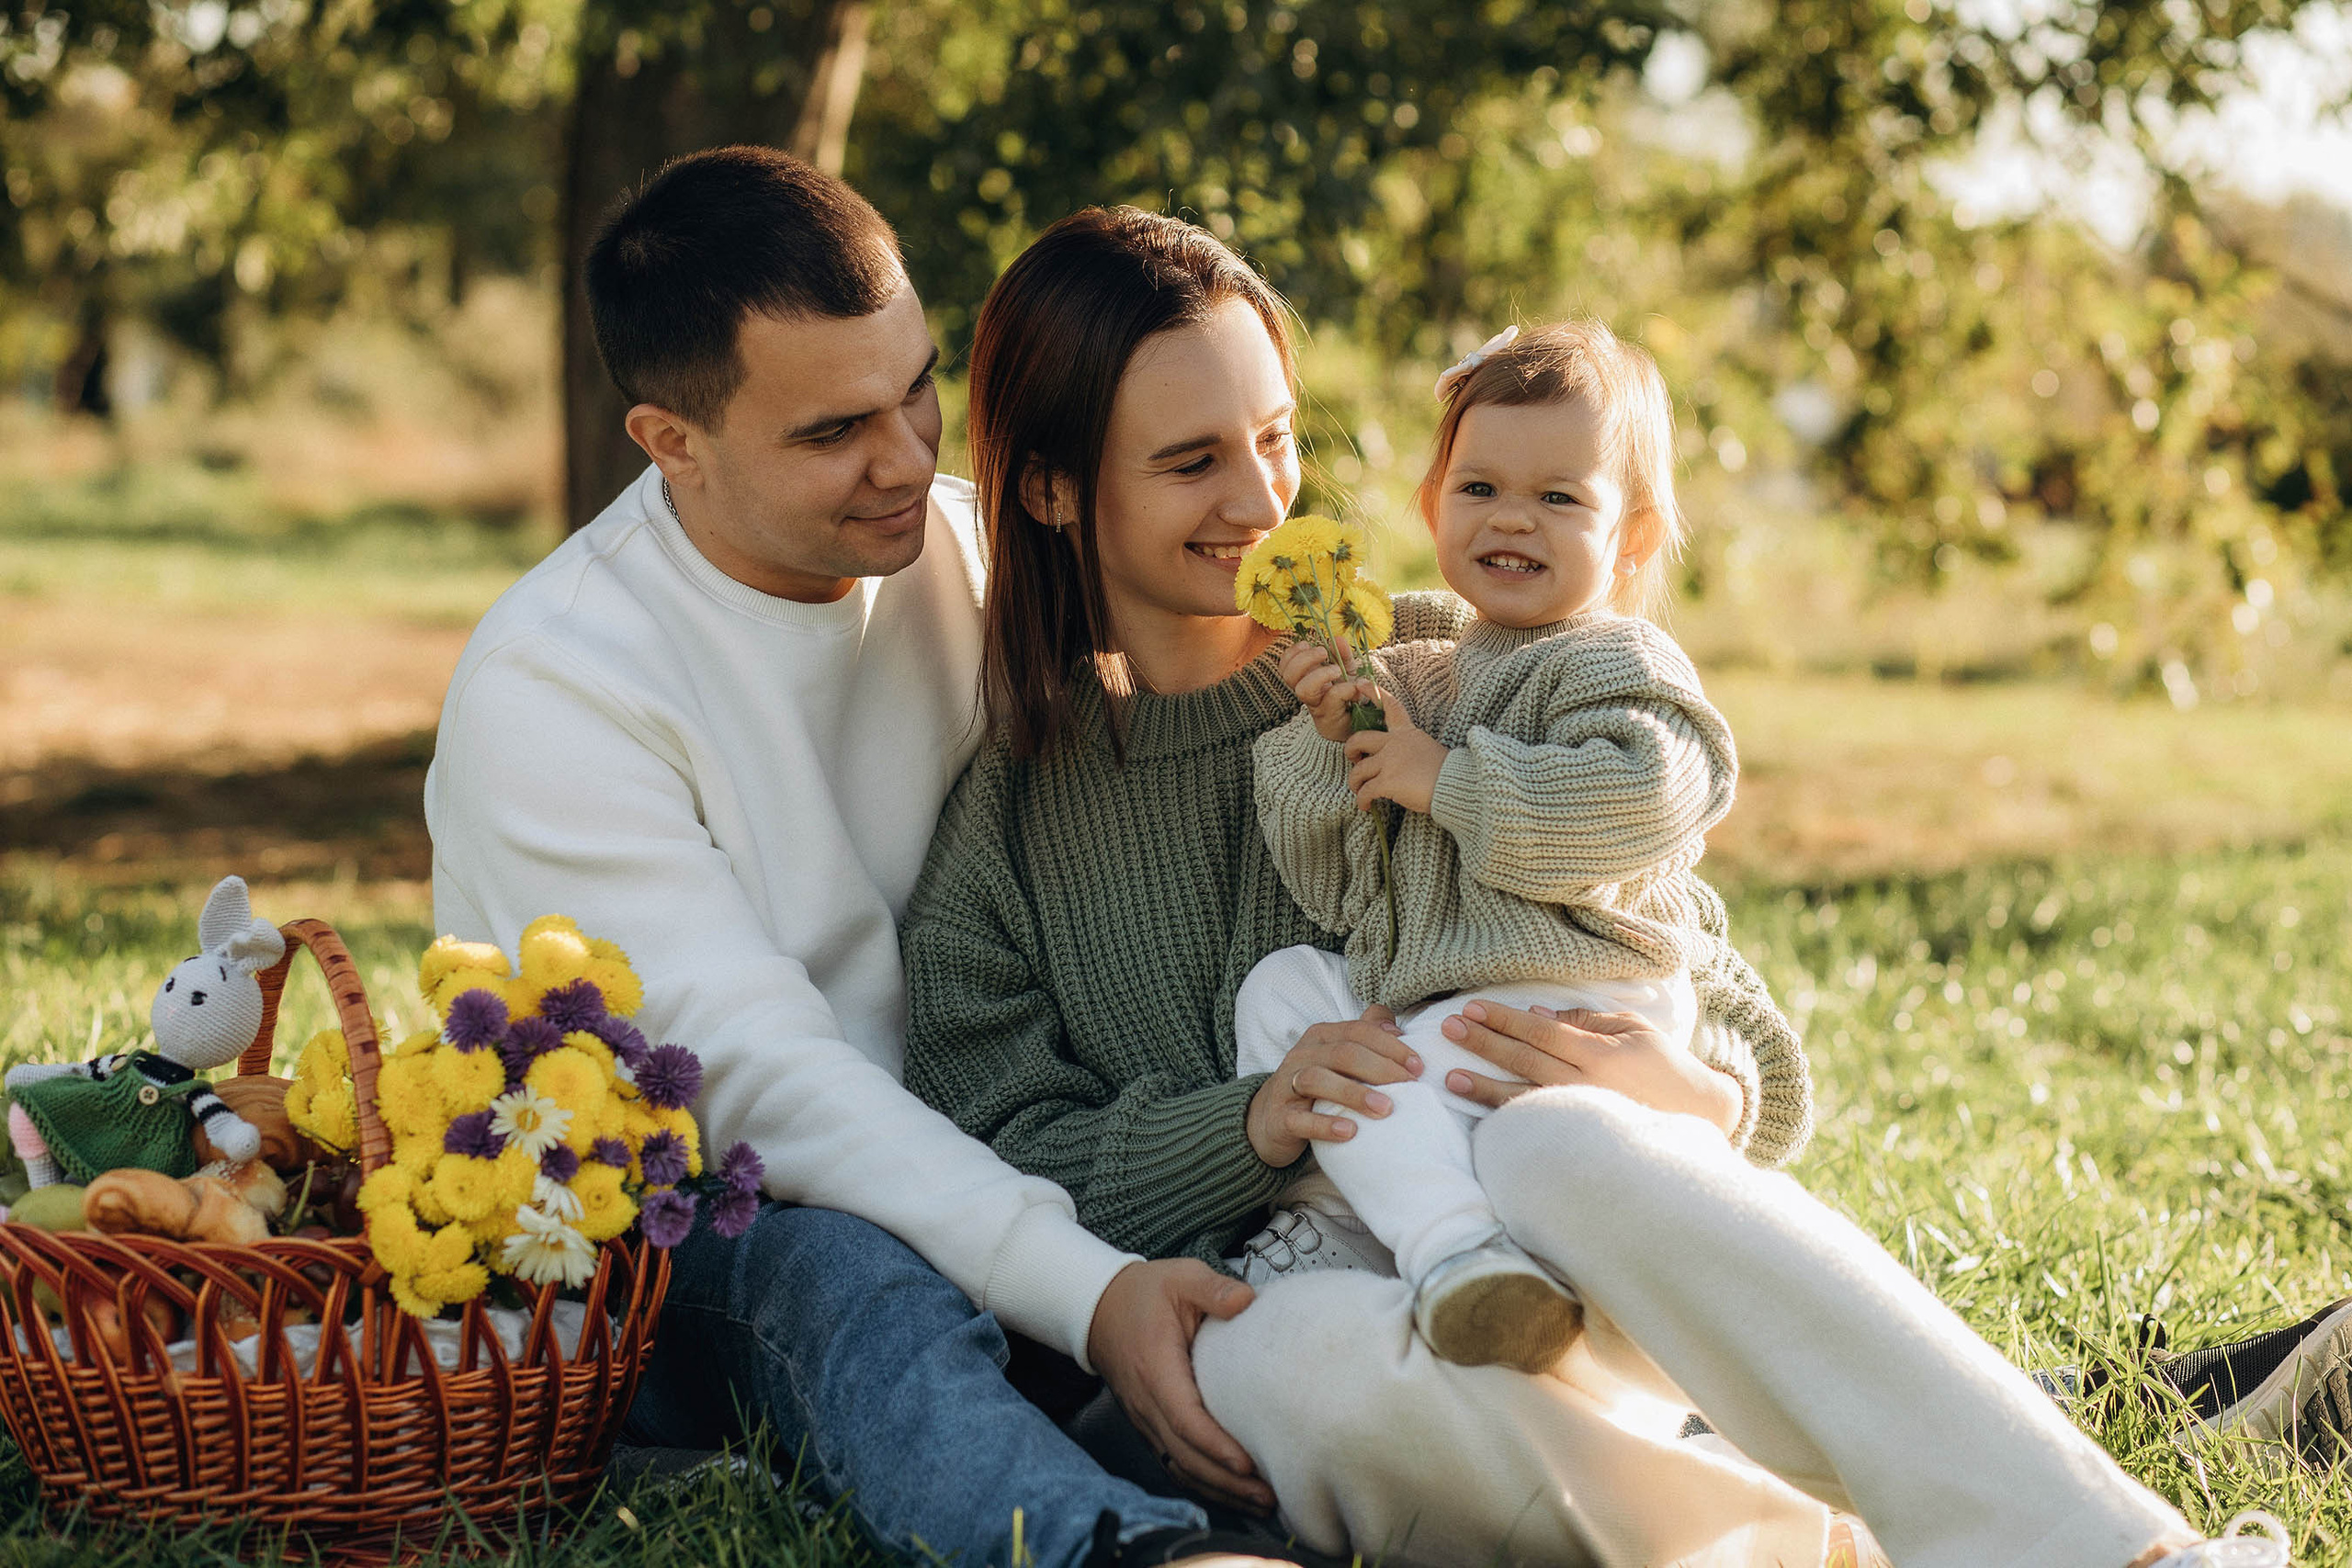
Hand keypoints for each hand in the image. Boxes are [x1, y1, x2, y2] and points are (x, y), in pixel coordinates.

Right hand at [1088, 1258, 1273, 1512]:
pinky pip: (1175, 1464)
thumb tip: (1246, 1301)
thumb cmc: (1144, 1294)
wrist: (1100, 1308)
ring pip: (1180, 1467)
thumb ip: (1213, 1289)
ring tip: (1261, 1503)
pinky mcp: (1150, 1426)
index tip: (1247, 1463)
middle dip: (1227, 1482)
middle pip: (1185, 1456)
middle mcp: (1146, 1403)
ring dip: (1219, 1490)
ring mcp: (1145, 1419)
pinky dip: (1203, 1484)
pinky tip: (1232, 1493)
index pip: (1184, 1418)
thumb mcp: (1180, 1277)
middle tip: (1270, 1496)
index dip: (1215, 1445)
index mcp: (1155, 1368)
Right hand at [1246, 1005, 1418, 1166]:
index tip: (1418, 1066)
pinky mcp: (1280, 1117)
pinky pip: (1300, 1119)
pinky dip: (1325, 1125)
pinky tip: (1350, 1131)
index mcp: (1321, 1037)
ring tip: (1385, 1109)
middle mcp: (1302, 1055)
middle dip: (1381, 1068)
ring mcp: (1288, 1085)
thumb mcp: (1338, 1058)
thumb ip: (1365, 1037)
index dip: (1390, 1046)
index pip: (1358, 1031)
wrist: (1269, 1119)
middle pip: (1343, 1053)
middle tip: (1410, 1086)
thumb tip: (1395, 1025)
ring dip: (1355, 1094)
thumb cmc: (1316, 1087)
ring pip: (1319, 1080)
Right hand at [1278, 641, 1371, 744]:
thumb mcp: (1347, 669)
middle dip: (1304, 660)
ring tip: (1337, 670)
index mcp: (1306, 679)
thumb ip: (1342, 654)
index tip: (1305, 643)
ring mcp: (1317, 706)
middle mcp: (1307, 693)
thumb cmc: (1349, 695)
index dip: (1291, 654)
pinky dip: (1345, 688)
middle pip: (1289, 676)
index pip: (1285, 667)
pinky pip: (1332, 698)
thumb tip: (1337, 638)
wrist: (1361, 723)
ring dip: (1320, 675)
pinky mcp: (1330, 717)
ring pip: (1303, 690)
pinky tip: (1355, 687)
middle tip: (1323, 653)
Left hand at [1344, 690, 1448, 814]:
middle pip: (1359, 739)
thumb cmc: (1448, 772)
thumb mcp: (1428, 749)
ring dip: (1355, 783)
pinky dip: (1362, 801)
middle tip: (1354, 760)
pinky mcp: (1387, 782)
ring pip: (1358, 770)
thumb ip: (1409, 750)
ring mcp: (1389, 762)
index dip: (1373, 693)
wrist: (1456, 785)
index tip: (1359, 684)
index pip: (1390, 707)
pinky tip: (1367, 807)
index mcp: (1407, 733)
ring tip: (1359, 792)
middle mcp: (1395, 744)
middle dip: (1350, 750)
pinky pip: (1365, 791)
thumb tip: (1399, 763)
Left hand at [1439, 1000, 1741, 1135]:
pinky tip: (1481, 1115)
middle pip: (1525, 1061)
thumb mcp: (1633, 1029)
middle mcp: (1587, 1086)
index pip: (1540, 1033)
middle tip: (1448, 1029)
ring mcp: (1582, 1116)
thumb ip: (1585, 1020)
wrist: (1699, 1114)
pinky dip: (1507, 1121)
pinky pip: (1538, 1126)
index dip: (1504, 1020)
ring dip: (1484, 1087)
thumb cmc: (1665, 1066)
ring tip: (1451, 1077)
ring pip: (1524, 1099)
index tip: (1472, 1009)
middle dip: (1484, 1044)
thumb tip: (1535, 1018)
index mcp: (1600, 1055)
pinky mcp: (1582, 1137)